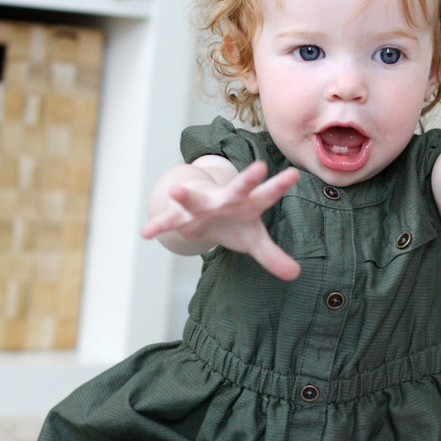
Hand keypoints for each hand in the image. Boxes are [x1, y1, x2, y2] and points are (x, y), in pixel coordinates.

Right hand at [141, 161, 301, 280]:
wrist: (204, 211)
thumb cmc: (234, 223)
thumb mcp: (253, 240)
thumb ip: (273, 255)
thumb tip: (295, 274)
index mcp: (247, 204)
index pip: (266, 195)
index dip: (279, 186)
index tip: (294, 174)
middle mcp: (225, 200)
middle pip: (237, 188)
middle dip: (247, 179)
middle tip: (260, 166)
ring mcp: (202, 206)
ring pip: (194, 199)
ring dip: (185, 195)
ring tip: (174, 190)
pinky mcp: (181, 216)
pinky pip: (168, 221)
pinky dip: (158, 226)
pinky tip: (145, 233)